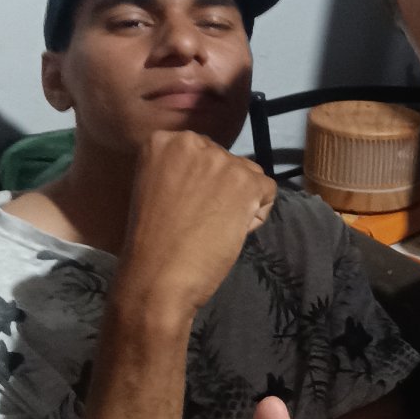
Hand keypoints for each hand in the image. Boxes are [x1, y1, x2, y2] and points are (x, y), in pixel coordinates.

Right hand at [119, 130, 276, 314]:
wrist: (156, 276)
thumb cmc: (152, 241)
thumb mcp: (157, 188)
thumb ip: (182, 171)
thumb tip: (215, 174)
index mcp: (163, 141)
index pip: (201, 152)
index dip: (200, 182)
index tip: (185, 205)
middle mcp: (192, 142)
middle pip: (225, 160)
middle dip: (221, 187)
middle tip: (200, 218)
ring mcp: (221, 160)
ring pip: (249, 174)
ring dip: (241, 200)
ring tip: (214, 227)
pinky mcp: (246, 182)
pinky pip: (267, 191)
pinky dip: (256, 215)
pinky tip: (231, 232)